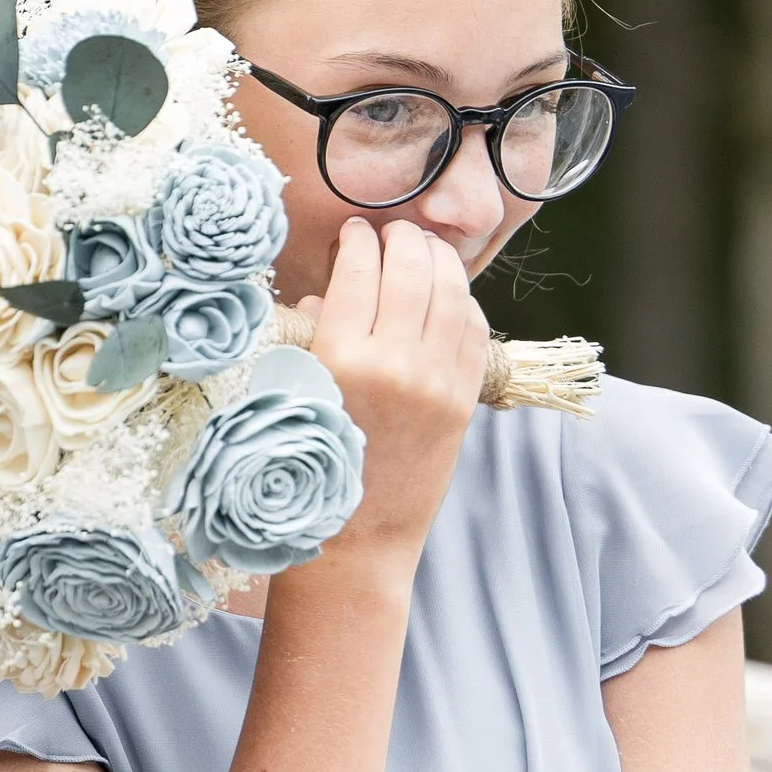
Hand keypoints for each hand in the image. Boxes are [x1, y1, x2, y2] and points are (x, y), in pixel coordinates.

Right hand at [301, 218, 485, 562]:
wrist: (358, 538)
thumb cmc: (312, 464)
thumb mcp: (297, 393)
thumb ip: (315, 335)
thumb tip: (335, 287)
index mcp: (340, 359)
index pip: (357, 270)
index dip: (358, 240)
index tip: (355, 233)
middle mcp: (394, 364)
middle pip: (409, 269)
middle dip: (402, 239)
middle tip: (393, 233)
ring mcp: (436, 382)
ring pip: (450, 291)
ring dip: (439, 258)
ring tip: (425, 249)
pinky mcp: (463, 401)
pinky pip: (474, 329)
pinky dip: (464, 300)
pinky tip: (449, 294)